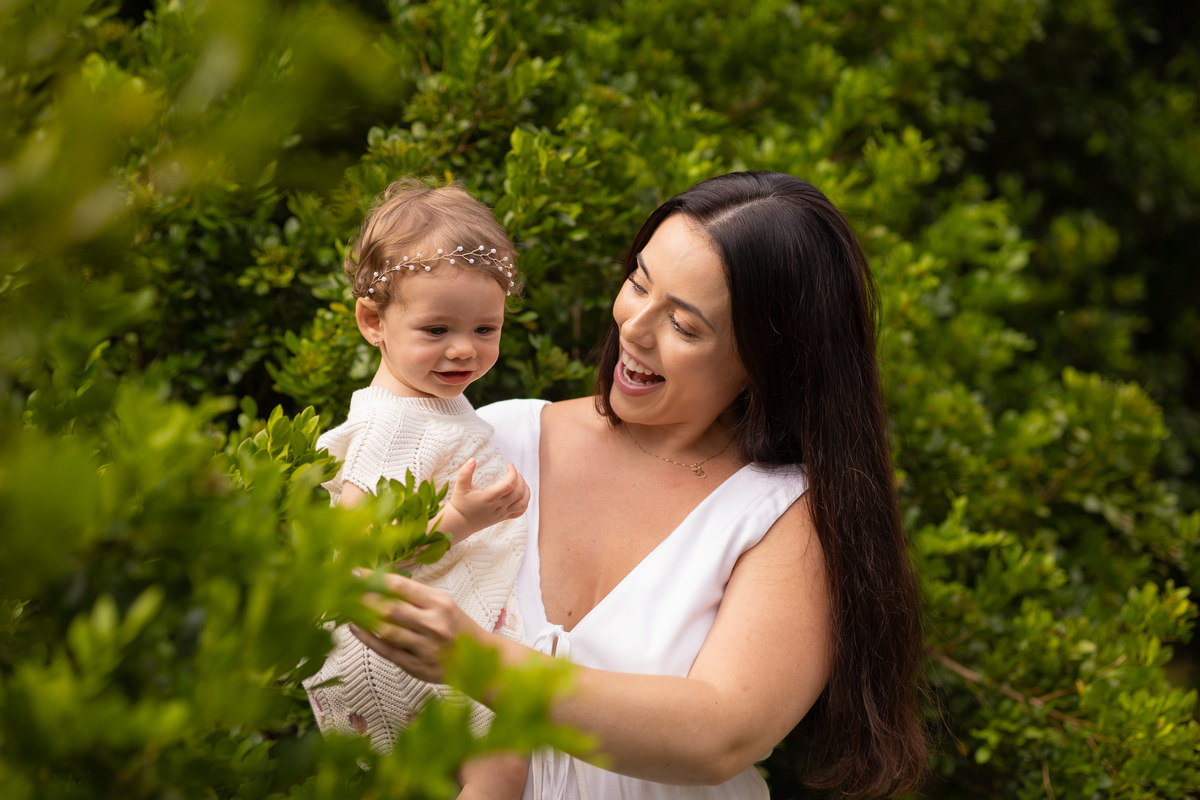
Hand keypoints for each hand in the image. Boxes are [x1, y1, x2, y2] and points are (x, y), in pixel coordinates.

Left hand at [352, 571, 483, 683]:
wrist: (479, 659)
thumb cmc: (456, 626)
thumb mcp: (443, 604)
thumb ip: (416, 597)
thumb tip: (380, 585)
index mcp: (440, 603)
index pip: (401, 587)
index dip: (375, 579)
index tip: (356, 573)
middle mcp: (434, 624)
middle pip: (390, 608)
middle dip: (364, 599)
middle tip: (345, 592)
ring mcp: (425, 647)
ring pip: (387, 631)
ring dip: (363, 619)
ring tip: (347, 609)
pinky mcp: (417, 666)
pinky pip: (387, 651)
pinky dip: (369, 639)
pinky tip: (357, 629)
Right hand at [440, 459, 529, 535]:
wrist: (460, 523)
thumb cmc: (460, 503)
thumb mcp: (460, 486)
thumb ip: (465, 472)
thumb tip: (473, 460)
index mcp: (489, 497)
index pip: (509, 484)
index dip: (513, 472)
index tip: (509, 465)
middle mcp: (498, 506)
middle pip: (519, 492)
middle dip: (520, 478)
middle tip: (513, 471)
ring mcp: (502, 513)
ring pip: (522, 502)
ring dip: (526, 490)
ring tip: (520, 481)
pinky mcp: (503, 517)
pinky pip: (520, 512)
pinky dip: (525, 503)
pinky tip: (522, 495)